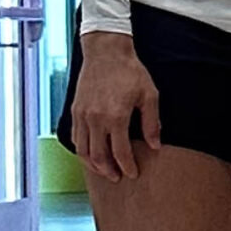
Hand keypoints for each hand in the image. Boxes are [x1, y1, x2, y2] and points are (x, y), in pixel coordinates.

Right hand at [70, 31, 161, 180]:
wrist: (106, 52)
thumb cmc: (130, 72)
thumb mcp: (149, 96)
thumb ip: (151, 123)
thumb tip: (155, 145)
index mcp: (116, 117)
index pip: (120, 152)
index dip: (127, 166)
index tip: (133, 174)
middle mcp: (95, 119)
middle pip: (98, 156)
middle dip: (108, 171)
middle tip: (118, 178)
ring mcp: (82, 115)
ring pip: (82, 150)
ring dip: (93, 164)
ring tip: (104, 171)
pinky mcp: (75, 111)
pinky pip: (75, 137)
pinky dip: (82, 150)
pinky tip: (91, 154)